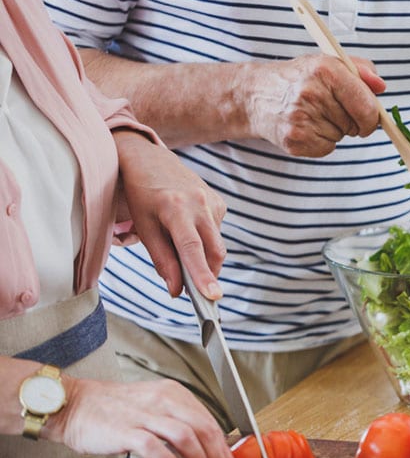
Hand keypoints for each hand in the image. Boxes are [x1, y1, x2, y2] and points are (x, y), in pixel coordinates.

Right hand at [46, 377, 239, 457]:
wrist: (76, 404)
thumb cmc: (118, 411)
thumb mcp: (156, 409)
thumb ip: (182, 427)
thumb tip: (210, 454)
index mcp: (176, 395)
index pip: (212, 424)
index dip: (224, 451)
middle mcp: (164, 400)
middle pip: (205, 430)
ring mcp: (145, 414)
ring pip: (186, 437)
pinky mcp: (125, 430)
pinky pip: (155, 447)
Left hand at [113, 130, 226, 298]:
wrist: (150, 160)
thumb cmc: (142, 196)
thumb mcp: (144, 227)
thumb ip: (162, 260)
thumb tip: (176, 290)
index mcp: (175, 208)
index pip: (192, 249)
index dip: (202, 275)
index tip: (212, 296)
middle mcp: (199, 203)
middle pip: (214, 251)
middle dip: (208, 274)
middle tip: (196, 290)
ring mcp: (213, 201)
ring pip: (216, 244)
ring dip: (202, 255)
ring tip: (177, 241)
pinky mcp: (220, 203)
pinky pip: (217, 233)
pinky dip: (204, 240)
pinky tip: (188, 226)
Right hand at [240, 54, 386, 156]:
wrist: (256, 95)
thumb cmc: (299, 78)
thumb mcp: (328, 63)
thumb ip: (361, 71)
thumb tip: (381, 87)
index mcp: (326, 70)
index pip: (367, 106)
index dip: (372, 116)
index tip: (368, 117)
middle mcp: (312, 93)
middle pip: (356, 125)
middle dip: (351, 121)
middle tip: (330, 108)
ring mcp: (301, 118)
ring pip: (341, 136)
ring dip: (334, 130)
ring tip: (312, 114)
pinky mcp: (294, 140)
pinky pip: (327, 148)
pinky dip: (321, 141)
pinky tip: (306, 126)